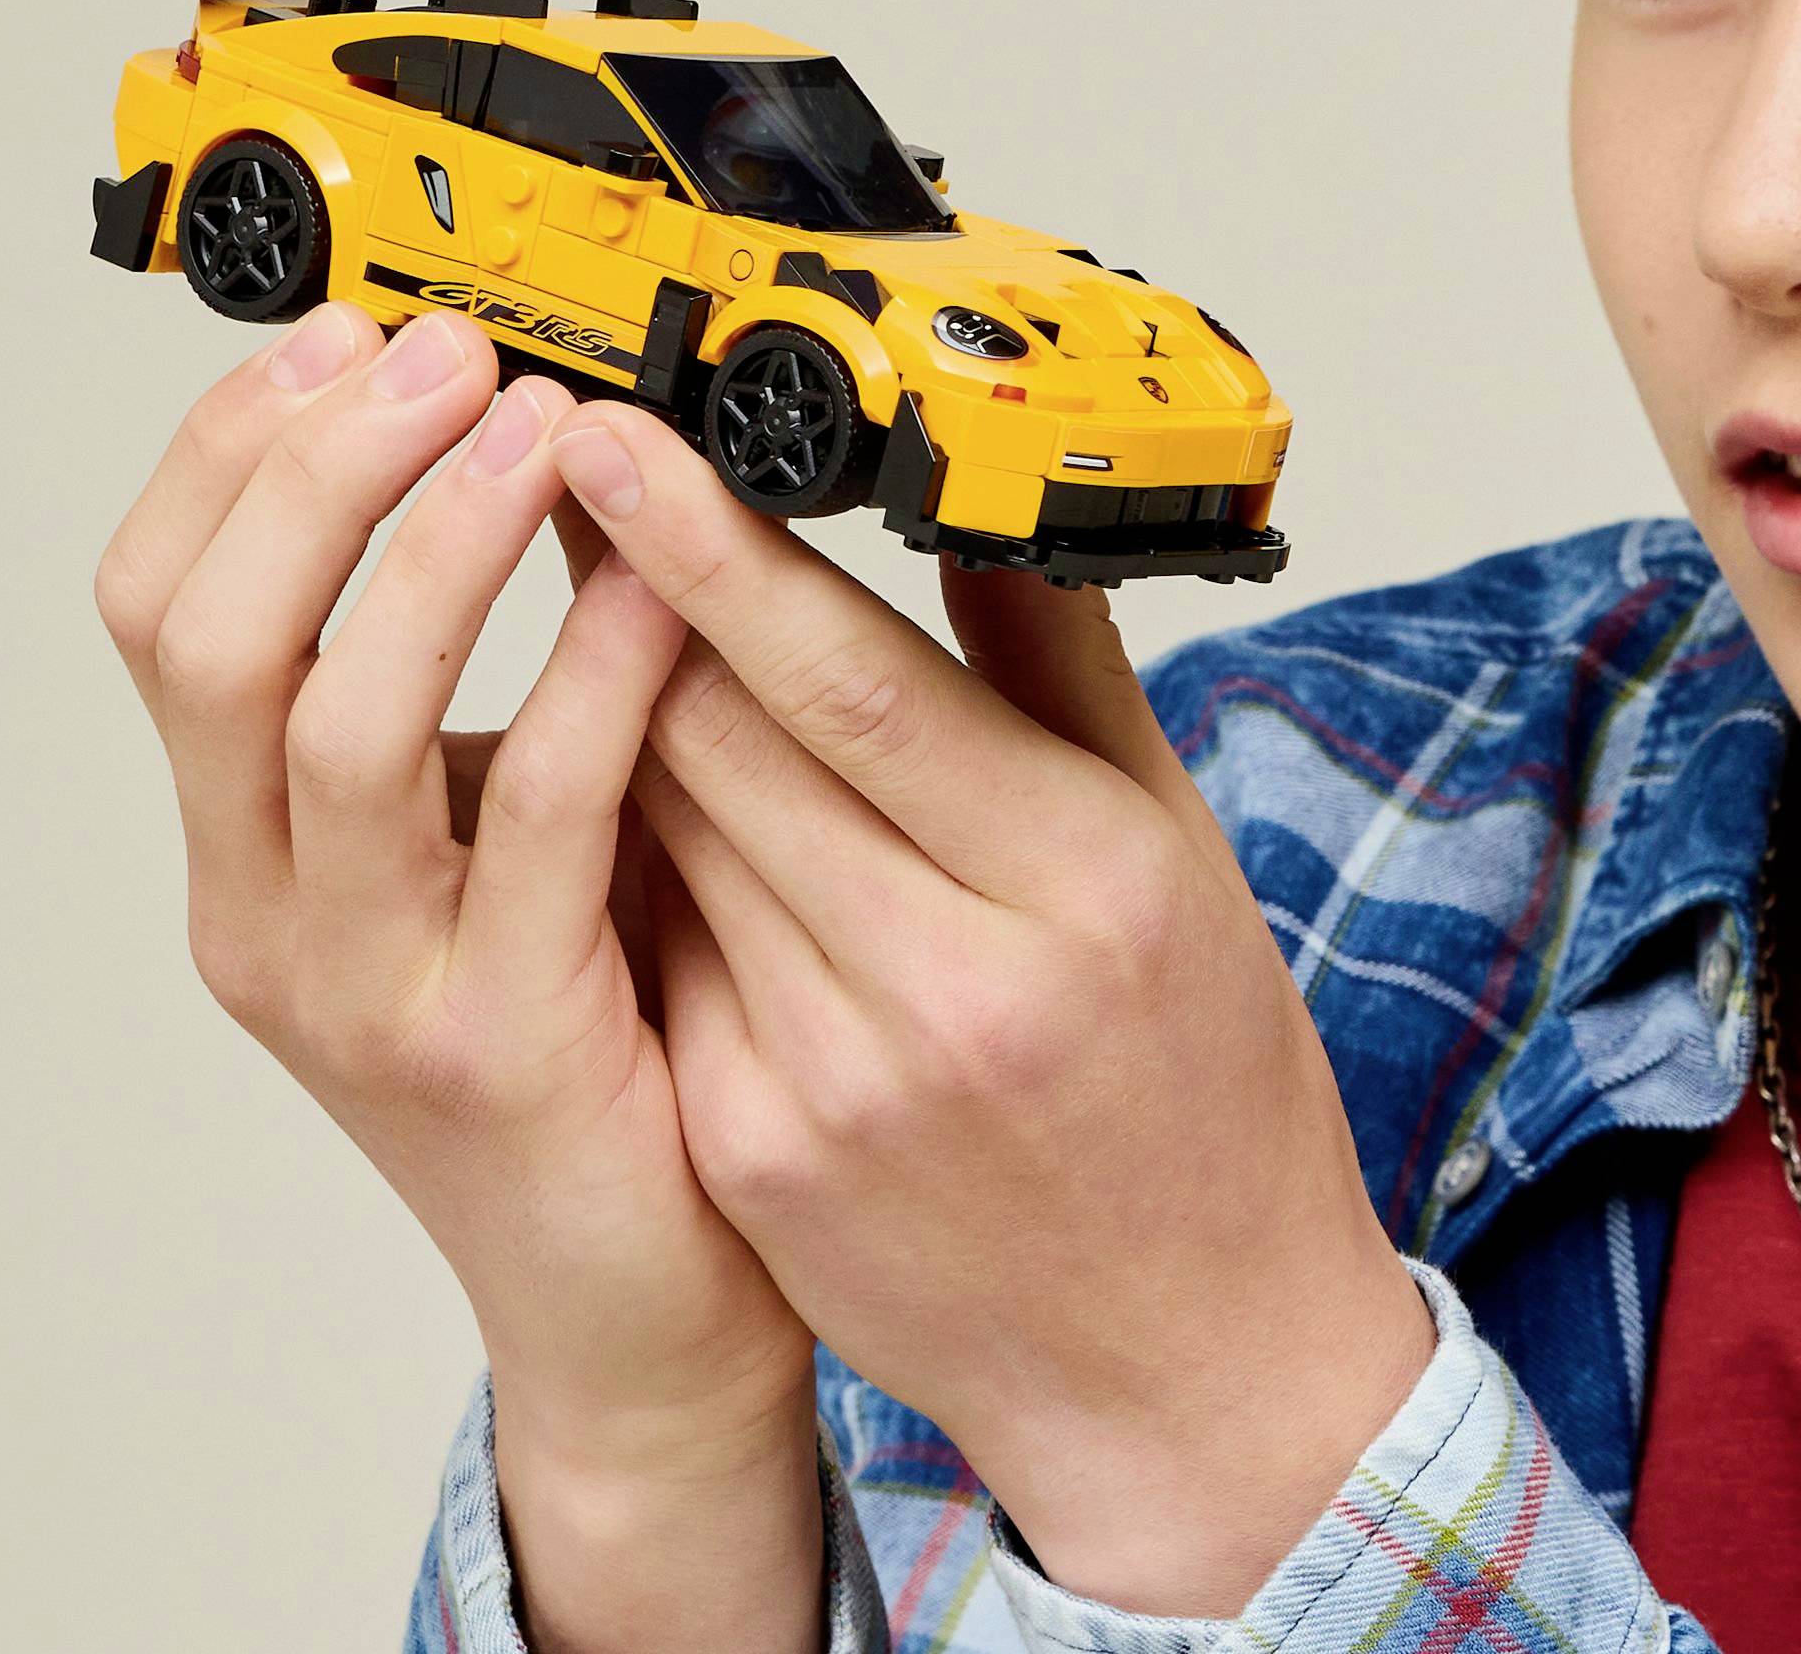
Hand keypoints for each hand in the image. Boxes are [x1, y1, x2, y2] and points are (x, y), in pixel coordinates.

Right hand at [94, 306, 824, 1653]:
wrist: (641, 1297)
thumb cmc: (588, 1034)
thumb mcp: (483, 841)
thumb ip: (476, 690)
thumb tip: (539, 452)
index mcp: (251, 846)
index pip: (159, 612)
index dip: (232, 453)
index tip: (345, 329)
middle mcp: (271, 912)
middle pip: (208, 646)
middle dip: (315, 469)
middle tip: (443, 351)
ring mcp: (370, 985)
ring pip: (336, 726)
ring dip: (438, 549)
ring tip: (541, 429)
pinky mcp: (501, 1039)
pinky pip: (533, 821)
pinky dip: (589, 678)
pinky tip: (657, 586)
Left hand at [544, 398, 1439, 1618]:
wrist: (1180, 1356)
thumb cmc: (1199, 1082)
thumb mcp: (1175, 850)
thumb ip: (1061, 669)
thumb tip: (974, 502)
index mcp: (1079, 883)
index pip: (854, 682)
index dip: (716, 554)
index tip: (623, 443)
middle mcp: (946, 989)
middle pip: (720, 743)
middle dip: (644, 604)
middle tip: (601, 494)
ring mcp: (827, 1087)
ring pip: (661, 835)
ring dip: (630, 720)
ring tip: (630, 639)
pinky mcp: (747, 1152)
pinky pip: (657, 949)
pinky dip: (648, 861)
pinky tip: (670, 819)